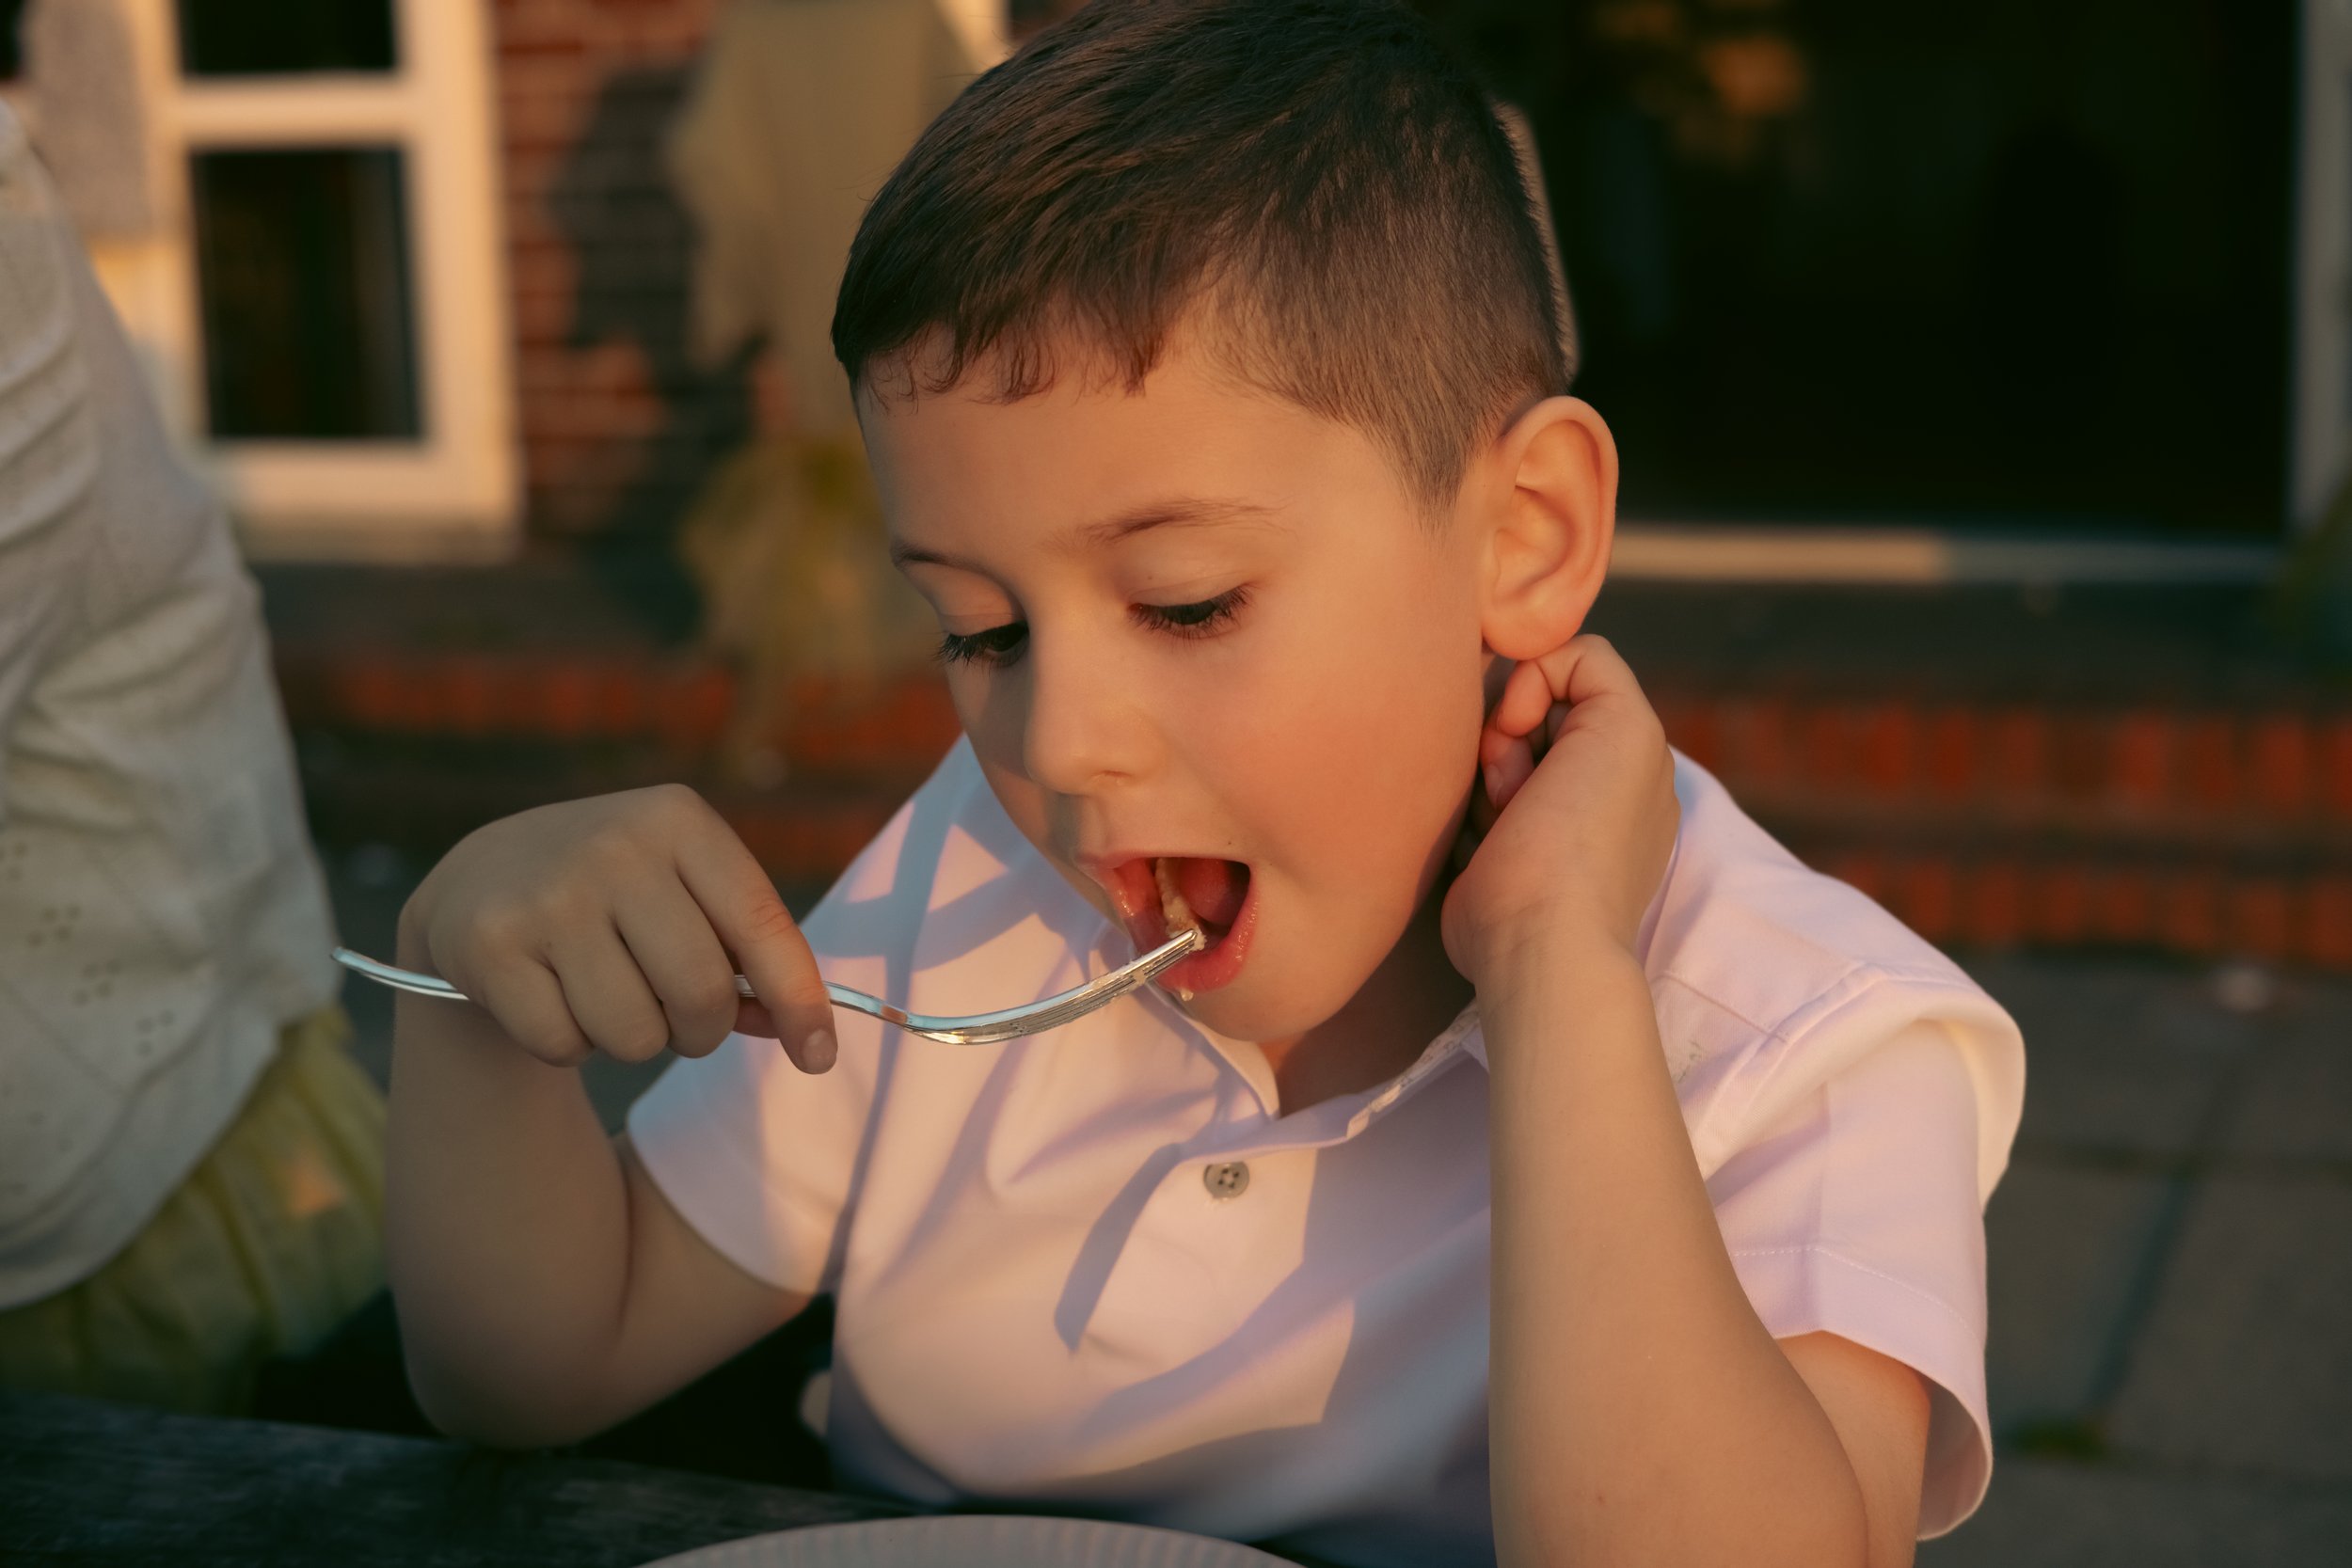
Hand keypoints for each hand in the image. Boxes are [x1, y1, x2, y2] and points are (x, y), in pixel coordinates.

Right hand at [397, 784, 838, 1072]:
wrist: (483, 878)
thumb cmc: (620, 899)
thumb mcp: (685, 894)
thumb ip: (747, 959)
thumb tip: (808, 1041)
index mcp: (679, 820)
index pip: (762, 924)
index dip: (801, 1000)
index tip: (818, 1055)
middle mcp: (615, 846)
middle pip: (700, 994)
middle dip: (702, 1030)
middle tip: (679, 1017)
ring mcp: (548, 894)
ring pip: (634, 1033)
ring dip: (634, 1040)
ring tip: (607, 994)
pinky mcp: (490, 945)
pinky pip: (564, 1044)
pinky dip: (569, 1044)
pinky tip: (551, 995)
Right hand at [1442, 635, 1678, 982]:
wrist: (1536, 937)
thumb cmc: (1580, 834)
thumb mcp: (1621, 724)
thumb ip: (1589, 667)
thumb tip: (1526, 689)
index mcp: (1633, 751)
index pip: (1570, 668)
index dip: (1535, 683)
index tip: (1523, 723)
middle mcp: (1598, 780)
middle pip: (1525, 708)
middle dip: (1506, 733)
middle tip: (1514, 783)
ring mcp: (1549, 818)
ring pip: (1491, 749)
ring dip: (1487, 772)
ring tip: (1501, 817)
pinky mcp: (1504, 850)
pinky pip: (1473, 795)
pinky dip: (1473, 807)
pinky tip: (1484, 840)